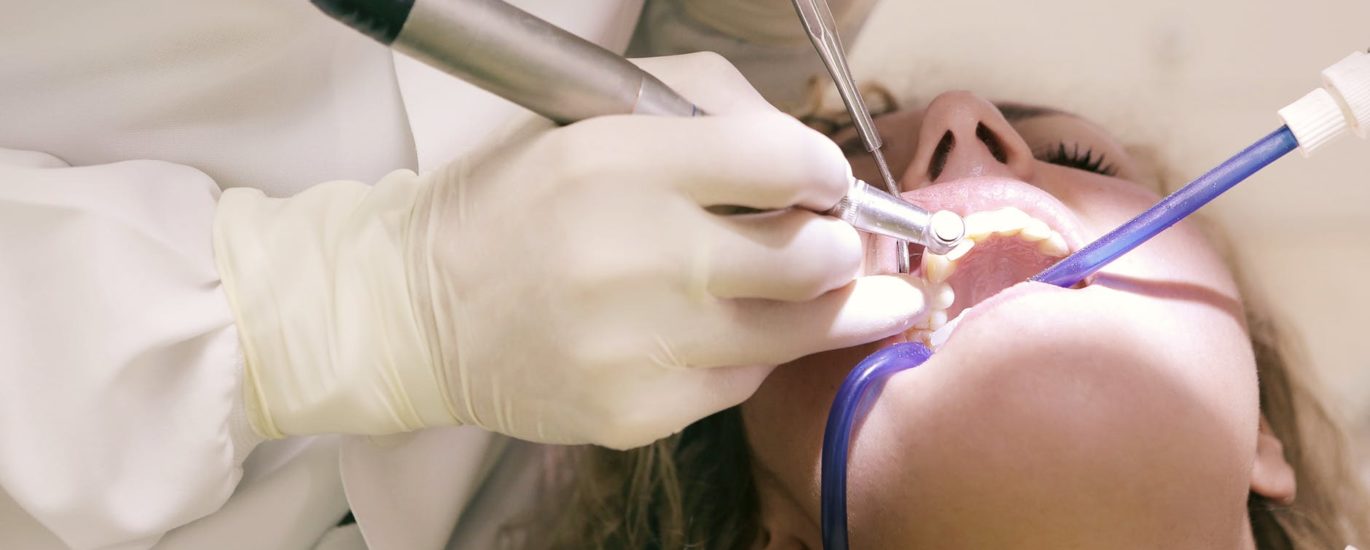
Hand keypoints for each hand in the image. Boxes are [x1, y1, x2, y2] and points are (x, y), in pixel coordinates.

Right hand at [214, 52, 926, 449]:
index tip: (828, 186)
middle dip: (844, 248)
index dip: (828, 174)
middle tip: (837, 245)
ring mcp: (636, 344)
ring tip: (856, 297)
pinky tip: (728, 332)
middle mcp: (633, 254)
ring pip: (794, 332)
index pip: (785, 161)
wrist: (419, 311)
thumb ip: (708, 113)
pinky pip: (741, 381)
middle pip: (811, 259)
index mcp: (619, 161)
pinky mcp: (635, 412)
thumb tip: (808, 161)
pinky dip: (750, 353)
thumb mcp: (595, 121)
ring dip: (837, 310)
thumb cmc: (516, 203)